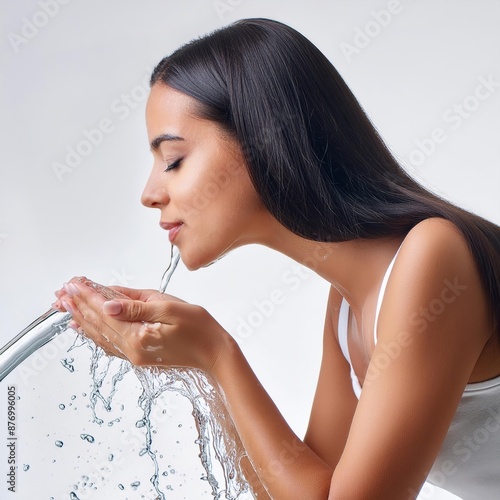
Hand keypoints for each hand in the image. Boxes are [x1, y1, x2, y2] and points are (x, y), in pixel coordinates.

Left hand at [54, 277, 232, 374]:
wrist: (214, 353)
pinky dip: (94, 334)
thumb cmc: (198, 328)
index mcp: (137, 336)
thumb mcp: (169, 308)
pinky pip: (110, 344)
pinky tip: (84, 329)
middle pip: (98, 325)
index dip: (88, 296)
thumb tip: (107, 304)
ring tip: (65, 307)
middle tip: (61, 292)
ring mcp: (134, 355)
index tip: (73, 283)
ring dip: (82, 320)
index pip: (104, 312)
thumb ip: (135, 307)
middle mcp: (131, 350)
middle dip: (78, 307)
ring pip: (100, 336)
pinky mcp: (140, 356)